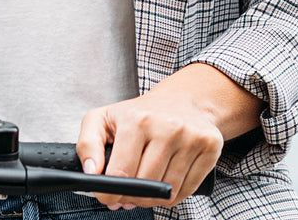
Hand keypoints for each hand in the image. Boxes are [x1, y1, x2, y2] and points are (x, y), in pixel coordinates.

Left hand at [76, 64, 263, 208]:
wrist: (183, 99)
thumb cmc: (140, 113)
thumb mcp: (103, 119)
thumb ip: (87, 144)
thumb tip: (91, 172)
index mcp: (137, 119)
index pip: (121, 172)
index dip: (110, 193)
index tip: (107, 196)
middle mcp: (167, 126)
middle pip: (144, 185)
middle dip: (130, 197)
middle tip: (125, 193)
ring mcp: (191, 137)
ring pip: (167, 191)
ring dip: (151, 198)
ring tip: (144, 186)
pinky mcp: (209, 147)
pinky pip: (187, 190)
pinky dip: (172, 195)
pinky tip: (164, 182)